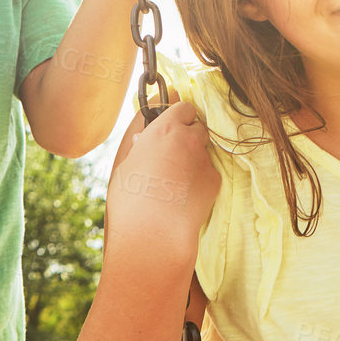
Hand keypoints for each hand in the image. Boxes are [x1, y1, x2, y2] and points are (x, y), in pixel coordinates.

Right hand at [104, 99, 218, 255]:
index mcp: (166, 129)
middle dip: (188, 136)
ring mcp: (205, 160)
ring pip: (203, 151)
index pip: (184, 107)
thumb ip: (141, 129)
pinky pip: (208, 172)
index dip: (177, 117)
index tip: (169, 128)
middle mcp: (190, 140)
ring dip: (193, 158)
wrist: (154, 234)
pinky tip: (183, 196)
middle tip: (170, 156)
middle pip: (198, 127)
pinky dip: (198, 180)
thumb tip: (152, 107)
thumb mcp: (124, 158)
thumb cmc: (129, 197)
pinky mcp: (215, 181)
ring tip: (173, 181)